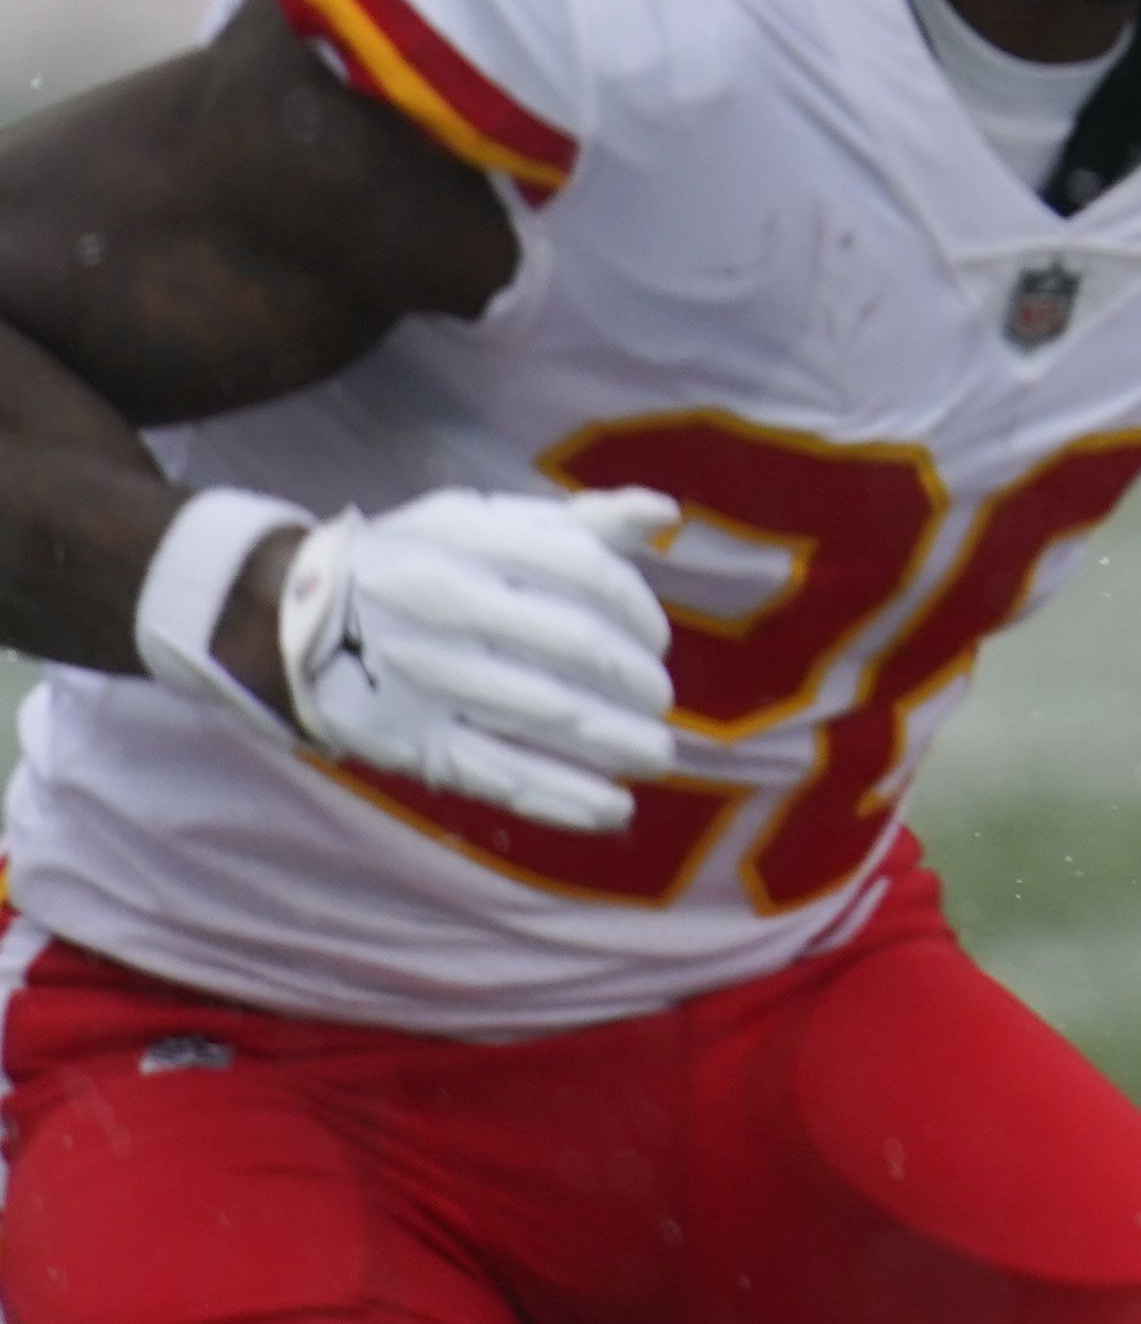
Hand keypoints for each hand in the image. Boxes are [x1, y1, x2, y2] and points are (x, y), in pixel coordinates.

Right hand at [275, 487, 681, 831]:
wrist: (293, 617)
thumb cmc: (421, 563)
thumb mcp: (483, 524)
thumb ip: (577, 523)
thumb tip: (664, 513)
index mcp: (467, 538)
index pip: (580, 569)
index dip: (634, 608)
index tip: (656, 640)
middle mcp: (442, 602)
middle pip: (569, 642)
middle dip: (631, 678)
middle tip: (660, 700)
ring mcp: (424, 675)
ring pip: (542, 712)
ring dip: (614, 740)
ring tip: (657, 755)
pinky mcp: (407, 740)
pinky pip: (496, 772)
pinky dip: (562, 797)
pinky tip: (613, 810)